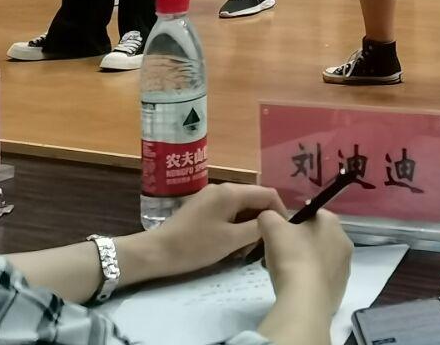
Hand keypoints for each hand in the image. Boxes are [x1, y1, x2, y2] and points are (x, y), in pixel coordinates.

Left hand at [147, 184, 287, 278]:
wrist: (156, 252)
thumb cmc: (195, 246)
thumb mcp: (231, 240)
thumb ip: (257, 228)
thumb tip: (272, 221)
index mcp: (231, 192)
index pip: (267, 194)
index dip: (280, 211)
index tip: (283, 232)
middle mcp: (222, 188)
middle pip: (254, 199)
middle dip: (262, 220)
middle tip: (262, 245)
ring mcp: (210, 196)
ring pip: (240, 206)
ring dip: (247, 224)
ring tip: (244, 248)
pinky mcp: (201, 206)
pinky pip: (227, 211)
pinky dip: (234, 225)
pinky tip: (230, 243)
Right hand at [260, 209, 351, 319]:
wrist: (305, 299)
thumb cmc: (292, 257)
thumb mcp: (272, 228)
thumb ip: (269, 217)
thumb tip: (268, 219)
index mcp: (332, 223)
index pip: (312, 214)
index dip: (293, 223)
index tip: (279, 234)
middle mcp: (344, 242)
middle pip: (316, 238)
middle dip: (298, 244)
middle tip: (279, 254)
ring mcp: (344, 267)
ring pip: (319, 259)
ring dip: (303, 263)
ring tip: (283, 273)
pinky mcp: (340, 289)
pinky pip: (322, 279)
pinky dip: (309, 281)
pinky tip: (295, 287)